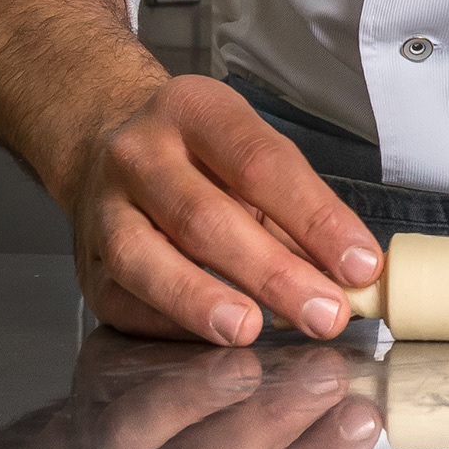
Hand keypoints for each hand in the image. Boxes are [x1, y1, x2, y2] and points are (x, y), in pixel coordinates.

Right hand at [59, 70, 384, 346]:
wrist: (101, 145)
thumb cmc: (197, 158)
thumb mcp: (249, 152)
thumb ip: (297, 211)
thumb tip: (353, 277)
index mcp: (193, 110)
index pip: (260, 163)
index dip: (315, 218)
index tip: (361, 265)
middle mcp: (138, 154)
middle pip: (204, 216)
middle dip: (272, 272)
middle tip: (325, 313)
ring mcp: (102, 209)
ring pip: (144, 257)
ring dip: (201, 299)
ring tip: (250, 329)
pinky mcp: (87, 266)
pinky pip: (123, 298)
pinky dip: (168, 322)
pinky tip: (210, 337)